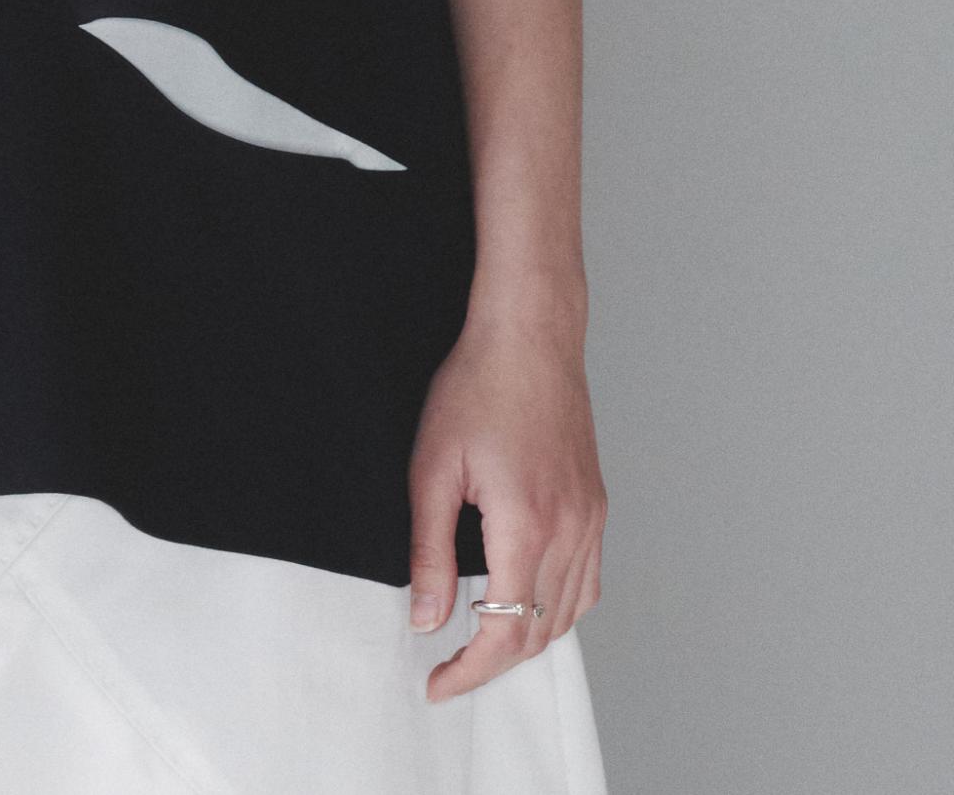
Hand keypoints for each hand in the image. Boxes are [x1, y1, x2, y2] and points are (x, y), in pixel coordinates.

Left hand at [405, 306, 605, 700]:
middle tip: (449, 670)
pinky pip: (587, 583)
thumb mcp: (432, 468)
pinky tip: (528, 604)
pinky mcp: (596, 507)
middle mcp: (570, 531)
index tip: (437, 683)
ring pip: (568, 614)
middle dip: (493, 664)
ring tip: (480, 645)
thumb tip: (425, 618)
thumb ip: (428, 551)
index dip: (470, 670)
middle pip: (539, 632)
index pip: (504, 630)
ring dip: (526, 641)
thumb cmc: (477, 388)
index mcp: (526, 525)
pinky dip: (558, 610)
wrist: (529, 337)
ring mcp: (590, 520)